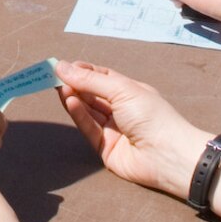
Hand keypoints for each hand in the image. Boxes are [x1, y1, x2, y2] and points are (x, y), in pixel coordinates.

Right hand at [56, 60, 209, 198]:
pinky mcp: (105, 147)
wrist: (166, 155)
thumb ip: (90, 80)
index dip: (83, 71)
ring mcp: (113, 129)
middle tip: (54, 77)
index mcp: (131, 92)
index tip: (63, 67)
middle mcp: (121, 109)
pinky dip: (79, 115)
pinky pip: (89, 128)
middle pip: (92, 94)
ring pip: (88, 111)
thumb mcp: (122, 90)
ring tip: (59, 88)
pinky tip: (69, 101)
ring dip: (74, 98)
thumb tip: (62, 66)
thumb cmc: (151, 116)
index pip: (102, 77)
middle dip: (75, 84)